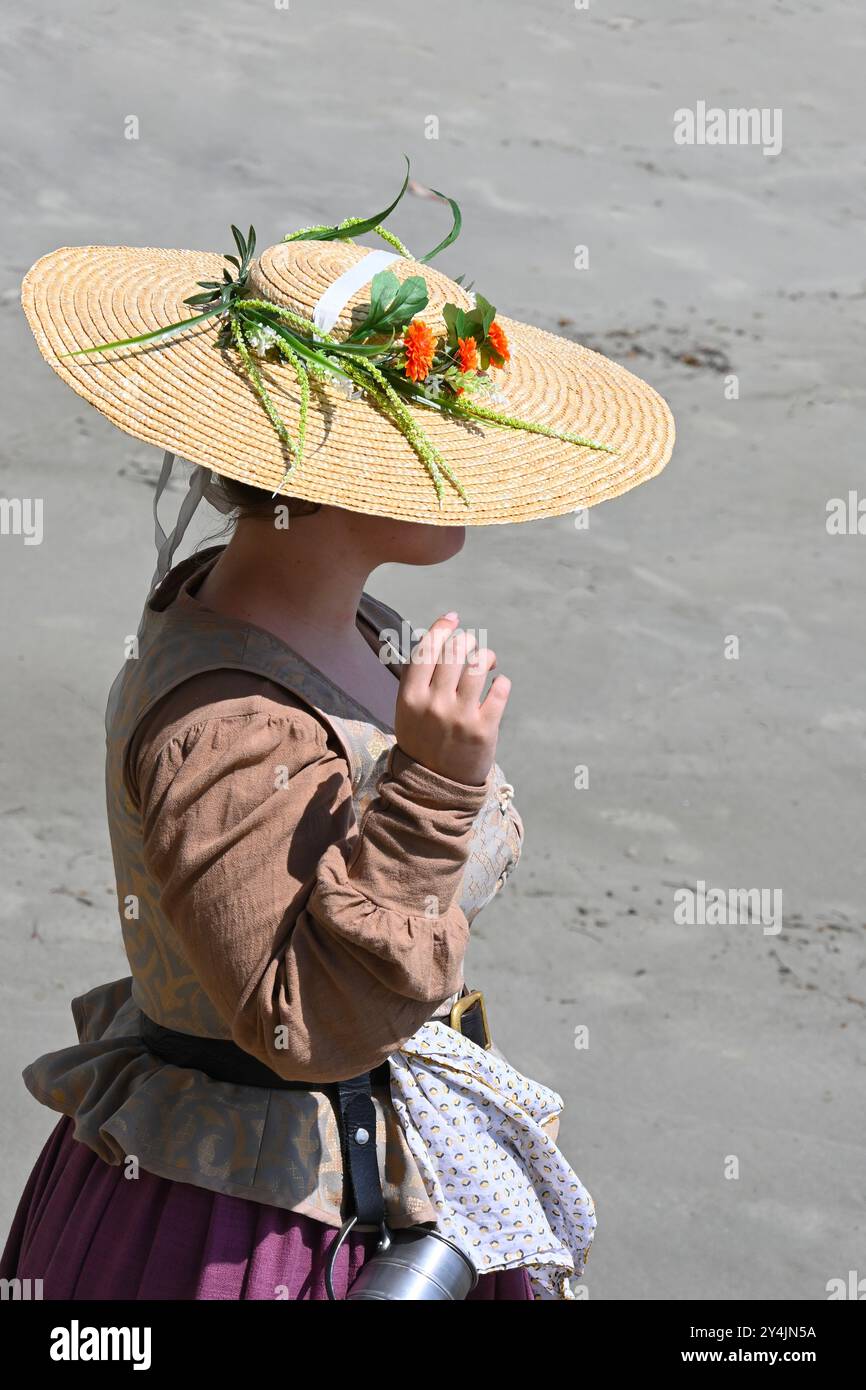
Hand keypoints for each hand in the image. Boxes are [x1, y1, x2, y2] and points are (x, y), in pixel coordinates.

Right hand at [394, 612, 510, 785]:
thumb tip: (437, 638)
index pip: (427, 648)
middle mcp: (434, 703)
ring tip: (487, 662)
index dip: (442, 627)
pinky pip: (500, 689)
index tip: (453, 618)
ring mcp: (460, 716)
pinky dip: (502, 682)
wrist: (434, 788)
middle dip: (467, 641)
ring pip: (479, 664)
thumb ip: (418, 678)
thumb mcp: (408, 710)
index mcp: (411, 696)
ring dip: (486, 656)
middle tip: (472, 647)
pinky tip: (498, 685)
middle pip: (455, 650)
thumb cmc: (423, 741)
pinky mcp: (484, 729)